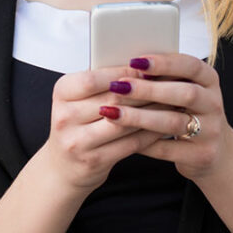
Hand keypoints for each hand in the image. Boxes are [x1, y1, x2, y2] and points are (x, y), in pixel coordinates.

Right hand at [41, 65, 165, 193]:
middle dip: (144, 91)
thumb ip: (104, 83)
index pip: (93, 78)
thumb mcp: (79, 100)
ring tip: (171, 102)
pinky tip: (164, 125)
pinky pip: (130, 143)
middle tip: (169, 82)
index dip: (123, 72)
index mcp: (61, 93)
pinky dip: (150, 133)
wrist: (63, 167)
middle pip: (112, 100)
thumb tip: (142, 64)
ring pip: (124, 123)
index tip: (148, 68)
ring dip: (152, 112)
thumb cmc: (77, 126)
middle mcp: (65, 117)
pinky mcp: (93, 161)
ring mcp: (77, 142)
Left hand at [99, 53, 231, 181]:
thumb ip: (164, 78)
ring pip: (174, 122)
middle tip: (119, 86)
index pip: (190, 66)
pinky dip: (143, 143)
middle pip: (185, 94)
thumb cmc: (189, 112)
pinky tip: (121, 137)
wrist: (216, 151)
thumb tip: (124, 67)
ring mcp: (211, 131)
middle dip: (149, 90)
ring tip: (112, 112)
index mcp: (209, 81)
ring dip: (140, 117)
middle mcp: (214, 104)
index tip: (135, 61)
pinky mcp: (202, 155)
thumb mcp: (185, 90)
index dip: (164, 63)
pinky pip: (168, 149)